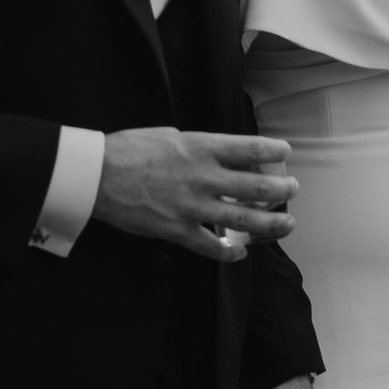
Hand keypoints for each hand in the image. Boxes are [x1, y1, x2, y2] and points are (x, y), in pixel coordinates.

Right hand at [96, 126, 294, 261]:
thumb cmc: (128, 149)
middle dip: (282, 190)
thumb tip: (218, 153)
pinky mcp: (178, 231)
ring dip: (271, 223)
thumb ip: (197, 146)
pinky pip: (212, 248)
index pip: (251, 149)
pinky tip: (240, 253)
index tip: (285, 153)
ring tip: (287, 223)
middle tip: (292, 190)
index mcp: (202, 147)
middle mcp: (204, 177)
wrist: (97, 176)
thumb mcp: (169, 135)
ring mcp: (193, 207)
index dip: (274, 151)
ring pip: (244, 220)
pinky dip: (230, 254)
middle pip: (257, 187)